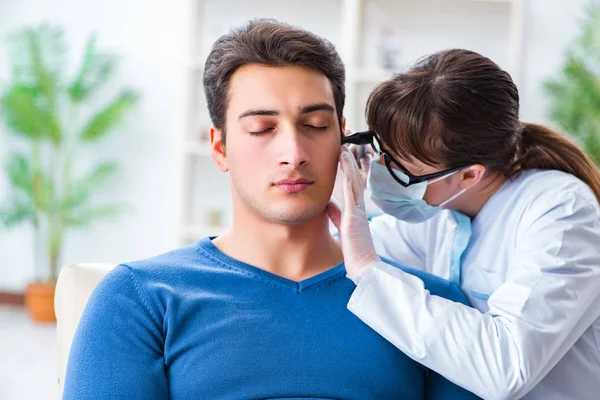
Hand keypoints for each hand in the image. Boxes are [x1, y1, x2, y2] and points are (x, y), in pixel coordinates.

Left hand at [327, 146, 379, 283]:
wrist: (366, 268)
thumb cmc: (355, 253)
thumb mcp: (343, 230)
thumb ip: (336, 216)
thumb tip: (328, 205)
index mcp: (358, 213)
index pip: (356, 187)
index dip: (353, 172)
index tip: (350, 159)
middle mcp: (360, 209)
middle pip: (356, 180)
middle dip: (351, 163)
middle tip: (348, 147)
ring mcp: (358, 211)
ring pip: (354, 182)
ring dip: (349, 165)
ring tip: (344, 149)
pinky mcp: (353, 216)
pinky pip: (350, 192)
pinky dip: (347, 176)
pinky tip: (344, 165)